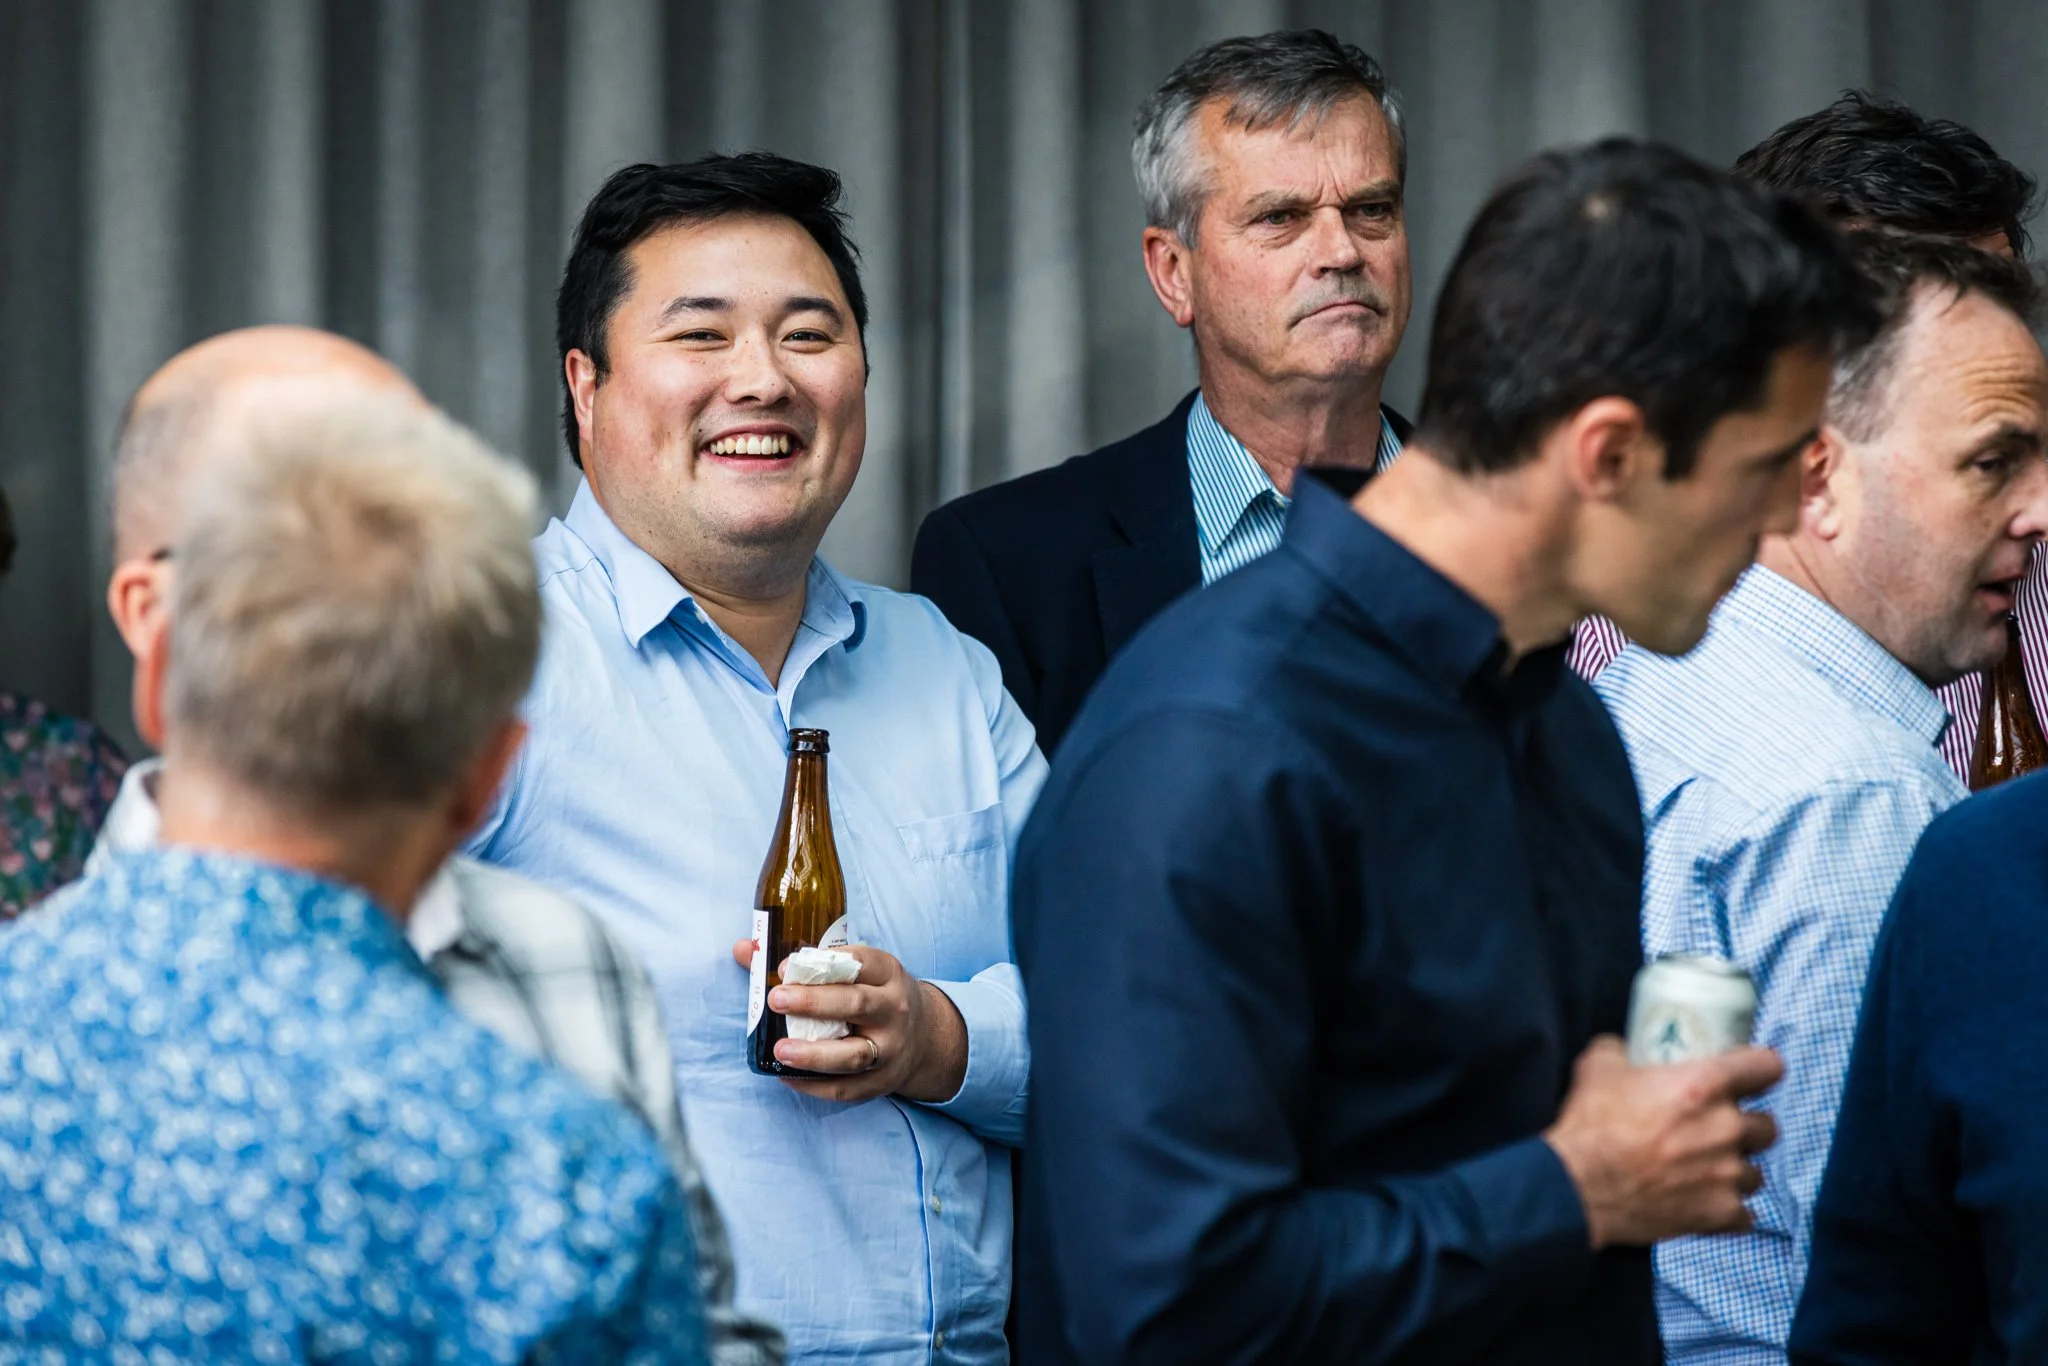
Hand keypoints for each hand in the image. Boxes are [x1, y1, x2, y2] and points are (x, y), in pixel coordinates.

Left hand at [731, 940, 968, 1104]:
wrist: (926, 1037)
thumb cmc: (877, 996)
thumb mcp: (859, 970)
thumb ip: (804, 961)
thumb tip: (744, 949)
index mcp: (888, 975)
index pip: (861, 962)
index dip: (823, 962)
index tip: (787, 967)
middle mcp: (894, 1011)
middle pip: (856, 1005)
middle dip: (814, 1003)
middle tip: (776, 1000)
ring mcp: (890, 1050)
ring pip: (854, 1055)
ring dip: (815, 1054)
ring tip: (780, 1050)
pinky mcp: (881, 1082)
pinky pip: (847, 1089)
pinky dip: (815, 1086)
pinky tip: (787, 1076)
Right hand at [1544, 1035, 1781, 1248]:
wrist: (1576, 1187)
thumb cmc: (1590, 1126)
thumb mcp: (1599, 1066)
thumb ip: (1623, 1050)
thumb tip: (1627, 1048)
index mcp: (1705, 1084)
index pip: (1767, 1067)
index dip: (1759, 1069)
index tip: (1750, 1076)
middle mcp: (1726, 1128)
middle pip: (1767, 1126)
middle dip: (1745, 1127)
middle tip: (1716, 1130)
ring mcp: (1728, 1174)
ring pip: (1756, 1172)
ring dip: (1735, 1170)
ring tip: (1706, 1171)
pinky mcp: (1721, 1213)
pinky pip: (1744, 1215)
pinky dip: (1727, 1211)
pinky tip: (1704, 1203)